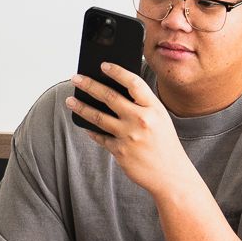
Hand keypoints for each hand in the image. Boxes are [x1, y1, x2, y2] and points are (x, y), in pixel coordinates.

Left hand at [69, 63, 191, 200]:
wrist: (171, 175)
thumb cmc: (165, 144)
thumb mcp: (160, 119)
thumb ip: (142, 105)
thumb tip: (115, 91)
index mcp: (154, 108)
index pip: (133, 83)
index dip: (117, 71)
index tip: (103, 65)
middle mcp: (141, 120)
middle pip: (109, 97)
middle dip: (89, 85)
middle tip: (76, 78)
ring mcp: (129, 136)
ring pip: (98, 117)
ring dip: (81, 107)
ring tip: (70, 101)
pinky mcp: (120, 151)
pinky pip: (100, 137)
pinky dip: (92, 130)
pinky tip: (86, 126)